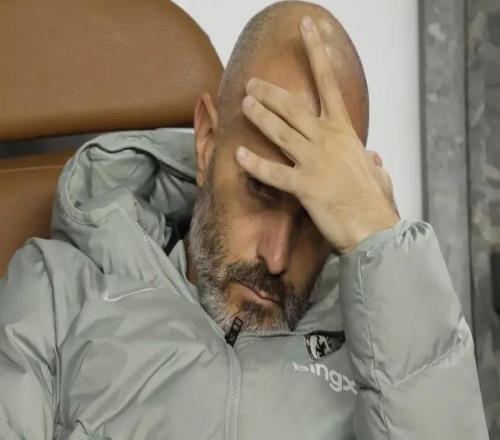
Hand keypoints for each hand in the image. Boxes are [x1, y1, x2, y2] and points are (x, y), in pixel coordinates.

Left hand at [234, 15, 399, 253]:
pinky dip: (254, 164)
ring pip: (279, 131)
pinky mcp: (304, 186)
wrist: (376, 228)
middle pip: (292, 105)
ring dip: (259, 116)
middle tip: (251, 83)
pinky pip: (273, 171)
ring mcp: (315, 161)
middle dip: (269, 91)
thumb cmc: (375, 201)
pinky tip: (239, 155)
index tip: (306, 26)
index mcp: (343, 131)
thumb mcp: (376, 173)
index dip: (315, 51)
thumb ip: (371, 161)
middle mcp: (327, 139)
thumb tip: (373, 158)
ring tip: (243, 104)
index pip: (329, 82)